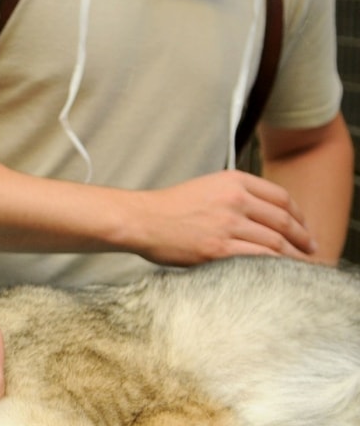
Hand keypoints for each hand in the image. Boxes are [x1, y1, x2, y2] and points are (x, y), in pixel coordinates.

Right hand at [127, 170, 315, 265]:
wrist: (141, 219)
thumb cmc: (169, 208)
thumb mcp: (206, 187)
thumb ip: (235, 194)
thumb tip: (264, 215)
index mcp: (233, 181)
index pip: (281, 197)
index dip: (299, 215)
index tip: (304, 228)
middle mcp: (235, 199)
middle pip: (283, 221)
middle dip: (303, 238)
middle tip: (311, 249)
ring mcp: (228, 225)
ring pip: (276, 242)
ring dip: (294, 256)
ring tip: (302, 265)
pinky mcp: (219, 249)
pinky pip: (260, 259)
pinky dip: (276, 267)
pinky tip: (281, 273)